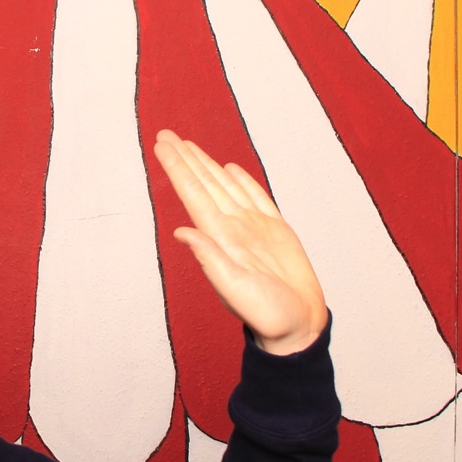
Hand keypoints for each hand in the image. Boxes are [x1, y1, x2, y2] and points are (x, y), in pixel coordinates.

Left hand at [153, 130, 326, 354]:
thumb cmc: (268, 314)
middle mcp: (233, 228)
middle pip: (205, 184)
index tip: (162, 145)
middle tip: (165, 134)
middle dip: (185, 159)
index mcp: (220, 238)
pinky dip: (242, 181)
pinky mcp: (276, 231)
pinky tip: (229, 169)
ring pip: (226, 186)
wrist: (299, 326)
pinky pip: (256, 198)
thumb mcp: (234, 289)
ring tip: (189, 145)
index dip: (178, 168)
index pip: (194, 194)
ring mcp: (254, 227)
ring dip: (206, 165)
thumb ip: (210, 259)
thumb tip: (182, 232)